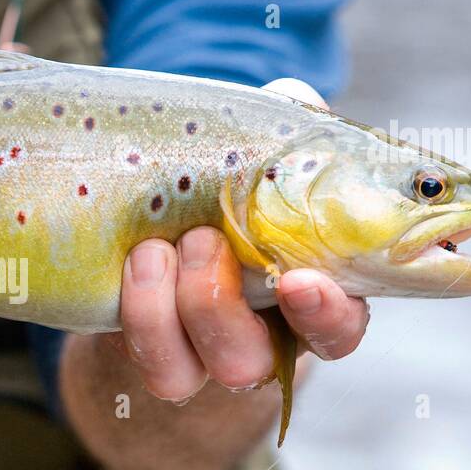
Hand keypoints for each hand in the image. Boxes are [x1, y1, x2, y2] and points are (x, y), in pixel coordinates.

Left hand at [116, 78, 369, 401]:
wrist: (148, 228)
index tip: (298, 281)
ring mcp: (195, 355)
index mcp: (307, 296)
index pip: (338, 328)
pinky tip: (132, 261)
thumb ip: (288, 128)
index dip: (326, 315)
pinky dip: (133, 310)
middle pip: (247, 362)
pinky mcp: (148, 355)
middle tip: (204, 239)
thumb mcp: (260, 151)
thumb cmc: (226, 187)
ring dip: (165, 308)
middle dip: (215, 302)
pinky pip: (143, 360)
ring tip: (154, 249)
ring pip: (184, 372)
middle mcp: (254, 340)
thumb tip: (293, 97)